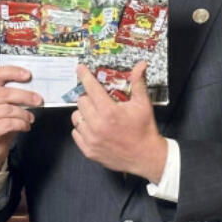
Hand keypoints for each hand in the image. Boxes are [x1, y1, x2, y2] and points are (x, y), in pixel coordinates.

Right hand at [0, 65, 41, 177]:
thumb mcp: (3, 107)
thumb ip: (12, 97)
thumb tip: (33, 90)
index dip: (12, 72)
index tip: (28, 75)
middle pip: (4, 93)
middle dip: (25, 96)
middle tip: (39, 100)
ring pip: (8, 110)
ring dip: (24, 114)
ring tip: (30, 118)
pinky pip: (8, 124)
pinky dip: (21, 124)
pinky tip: (25, 127)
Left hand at [70, 61, 166, 180]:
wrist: (145, 157)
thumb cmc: (144, 128)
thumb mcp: (143, 104)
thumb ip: (138, 83)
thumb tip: (140, 64)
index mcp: (109, 111)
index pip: (91, 88)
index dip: (84, 76)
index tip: (79, 68)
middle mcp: (97, 125)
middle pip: (81, 101)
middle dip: (89, 98)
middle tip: (99, 101)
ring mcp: (91, 139)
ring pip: (76, 117)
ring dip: (84, 114)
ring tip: (95, 116)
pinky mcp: (88, 150)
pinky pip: (76, 133)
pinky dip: (82, 129)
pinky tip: (93, 129)